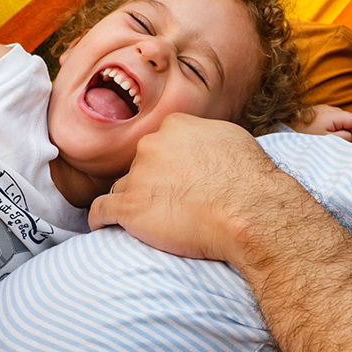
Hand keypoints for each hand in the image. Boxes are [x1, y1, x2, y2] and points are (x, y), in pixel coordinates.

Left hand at [88, 113, 296, 265]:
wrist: (249, 211)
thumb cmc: (250, 179)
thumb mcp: (231, 139)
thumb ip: (205, 137)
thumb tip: (202, 143)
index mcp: (174, 125)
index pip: (159, 143)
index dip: (166, 165)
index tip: (176, 180)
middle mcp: (151, 145)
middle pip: (139, 165)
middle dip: (150, 183)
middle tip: (171, 204)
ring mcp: (138, 176)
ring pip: (123, 188)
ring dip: (133, 202)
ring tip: (151, 222)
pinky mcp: (129, 207)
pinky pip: (100, 210)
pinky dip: (100, 219)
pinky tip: (104, 226)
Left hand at [292, 104, 351, 140]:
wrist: (284, 129)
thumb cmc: (304, 136)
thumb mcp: (326, 141)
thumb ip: (342, 138)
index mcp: (332, 115)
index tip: (350, 144)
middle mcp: (329, 109)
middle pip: (348, 120)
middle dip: (347, 132)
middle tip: (338, 144)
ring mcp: (323, 109)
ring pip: (340, 120)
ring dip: (339, 130)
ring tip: (328, 139)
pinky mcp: (318, 111)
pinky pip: (331, 119)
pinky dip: (331, 127)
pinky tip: (322, 134)